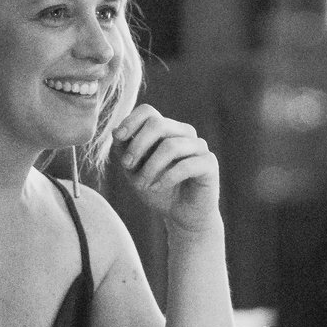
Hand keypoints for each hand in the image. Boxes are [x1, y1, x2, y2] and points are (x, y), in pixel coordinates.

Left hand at [111, 105, 220, 236]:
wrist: (182, 216)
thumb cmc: (158, 189)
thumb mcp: (134, 170)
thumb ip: (125, 150)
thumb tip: (116, 132)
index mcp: (166, 129)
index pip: (148, 111)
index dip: (130, 122)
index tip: (119, 139)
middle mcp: (184, 133)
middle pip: (157, 124)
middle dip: (137, 145)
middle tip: (127, 166)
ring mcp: (199, 146)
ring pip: (170, 145)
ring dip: (151, 167)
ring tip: (142, 185)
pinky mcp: (209, 163)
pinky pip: (186, 165)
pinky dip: (167, 177)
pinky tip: (157, 187)